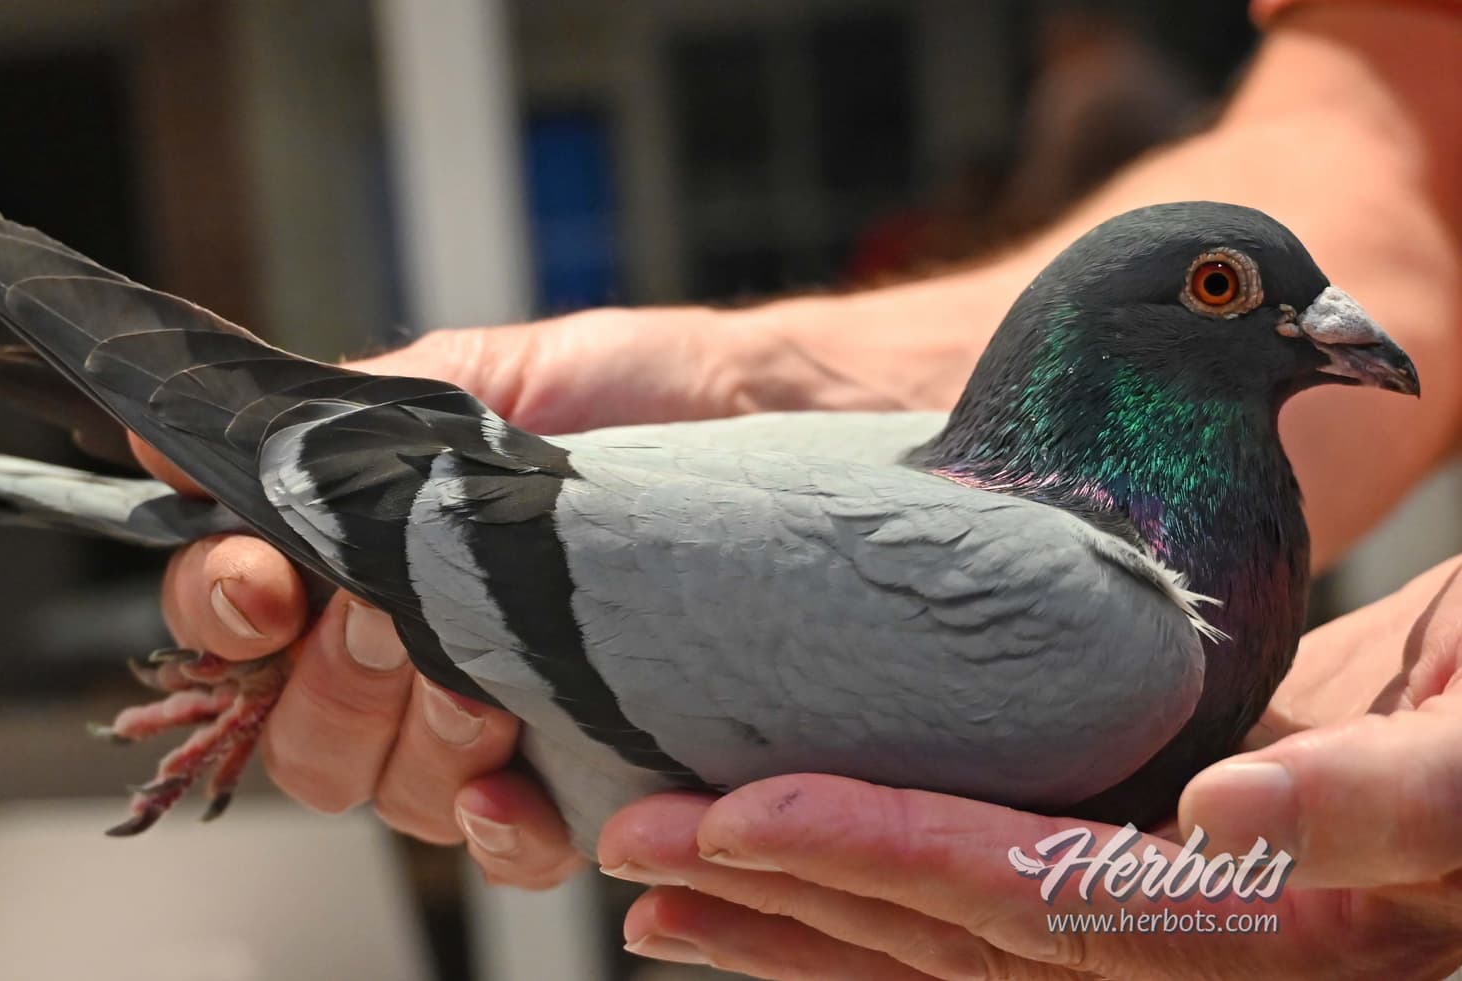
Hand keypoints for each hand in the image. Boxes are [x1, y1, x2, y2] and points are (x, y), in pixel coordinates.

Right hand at [142, 305, 856, 886]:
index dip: (222, 613)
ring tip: (490, 677)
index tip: (261, 587)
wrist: (776, 422)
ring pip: (386, 791)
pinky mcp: (582, 771)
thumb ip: (331, 427)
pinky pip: (504, 848)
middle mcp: (411, 654)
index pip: (233, 622)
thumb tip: (170, 439)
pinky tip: (519, 790)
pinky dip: (499, 829)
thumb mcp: (476, 385)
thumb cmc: (633, 394)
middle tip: (396, 615)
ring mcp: (492, 723)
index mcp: (361, 558)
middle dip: (335, 680)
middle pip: (297, 733)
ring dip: (421, 741)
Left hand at [597, 555, 1461, 978]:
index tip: (739, 815)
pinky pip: (989, 898)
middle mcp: (1202, 953)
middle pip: (957, 941)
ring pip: (950, 944)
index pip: (1041, 901)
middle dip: (789, 899)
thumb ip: (1398, 797)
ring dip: (799, 920)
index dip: (885, 859)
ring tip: (661, 891)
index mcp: (1279, 928)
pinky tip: (785, 863)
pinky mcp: (1145, 873)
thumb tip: (1234, 815)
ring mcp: (1162, 925)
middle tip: (635, 845)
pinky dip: (879, 886)